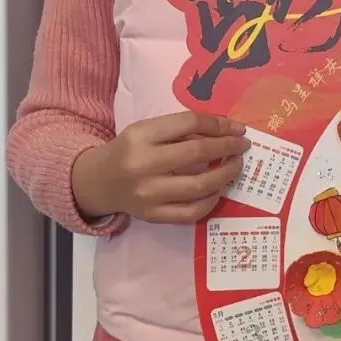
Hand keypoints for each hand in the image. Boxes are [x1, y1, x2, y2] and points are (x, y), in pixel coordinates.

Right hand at [72, 111, 249, 224]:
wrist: (97, 182)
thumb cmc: (128, 151)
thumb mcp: (146, 131)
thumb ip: (179, 130)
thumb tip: (224, 130)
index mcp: (140, 136)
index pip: (188, 123)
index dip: (218, 124)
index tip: (237, 128)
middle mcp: (142, 164)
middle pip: (197, 153)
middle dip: (228, 148)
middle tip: (243, 146)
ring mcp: (148, 194)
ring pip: (199, 186)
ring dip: (226, 175)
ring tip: (235, 166)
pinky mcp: (153, 216)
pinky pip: (192, 212)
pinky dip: (211, 201)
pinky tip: (218, 189)